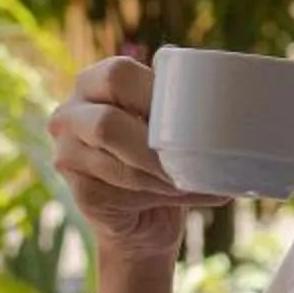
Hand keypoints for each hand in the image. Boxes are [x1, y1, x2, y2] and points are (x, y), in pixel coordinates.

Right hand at [49, 55, 193, 264]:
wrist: (143, 216)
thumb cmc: (159, 154)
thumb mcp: (168, 121)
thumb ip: (179, 101)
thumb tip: (226, 91)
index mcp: (93, 82)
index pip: (117, 76)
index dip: (156, 95)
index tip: (190, 115)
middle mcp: (70, 115)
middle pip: (106, 124)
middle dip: (156, 147)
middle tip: (192, 157)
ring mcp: (67, 154)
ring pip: (121, 165)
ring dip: (166, 176)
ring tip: (200, 180)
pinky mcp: (78, 192)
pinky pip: (122, 193)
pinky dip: (161, 196)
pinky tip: (182, 194)